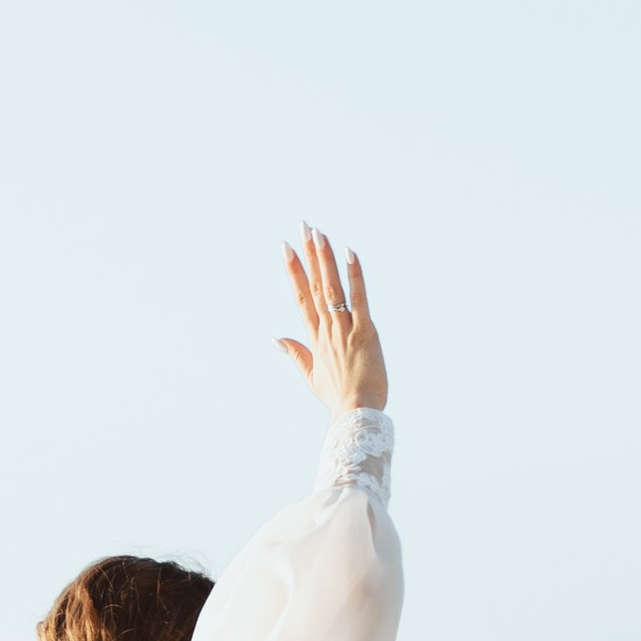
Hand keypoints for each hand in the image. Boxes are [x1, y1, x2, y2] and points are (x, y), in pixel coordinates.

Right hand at [278, 226, 387, 413]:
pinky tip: (349, 254)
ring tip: (318, 233)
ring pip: (331, 288)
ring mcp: (344, 330)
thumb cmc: (337, 397)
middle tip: (303, 228)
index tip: (286, 248)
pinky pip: (358, 299)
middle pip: (313, 286)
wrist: (354, 413)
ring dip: (324, 259)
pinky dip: (354, 276)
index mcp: (314, 338)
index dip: (293, 271)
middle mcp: (326, 329)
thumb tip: (276, 338)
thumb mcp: (312, 377)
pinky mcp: (365, 333)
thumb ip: (295, 354)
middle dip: (308, 255)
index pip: (301, 297)